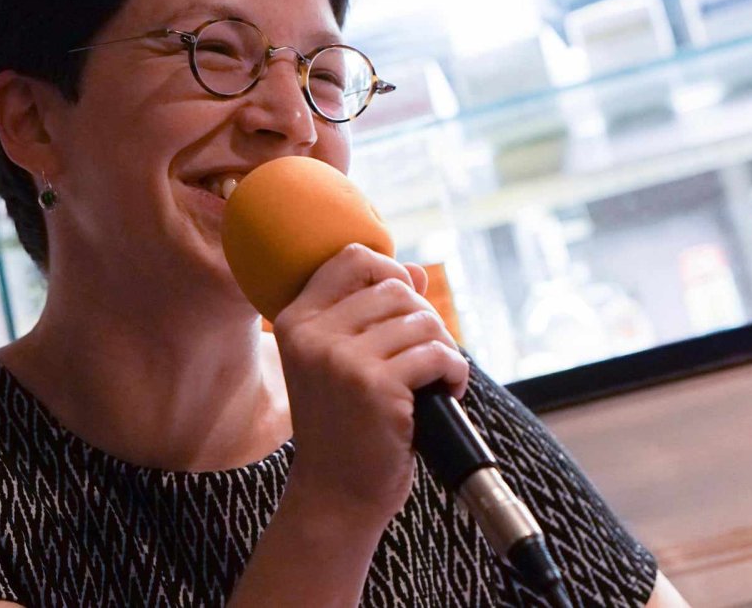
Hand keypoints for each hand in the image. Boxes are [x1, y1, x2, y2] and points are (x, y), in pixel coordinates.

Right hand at [272, 244, 470, 529]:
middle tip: (425, 358)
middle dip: (425, 320)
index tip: (404, 309)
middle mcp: (312, 334)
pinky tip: (446, 393)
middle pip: (396, 290)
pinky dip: (454, 373)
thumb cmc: (344, 425)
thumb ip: (370, 311)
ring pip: (422, 322)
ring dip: (443, 350)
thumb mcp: (339, 361)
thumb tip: (414, 271)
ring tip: (435, 380)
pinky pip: (437, 356)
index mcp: (296, 320)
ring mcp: (342, 359)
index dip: (389, 272)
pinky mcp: (376, 386)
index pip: (352, 258)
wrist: (335, 495)